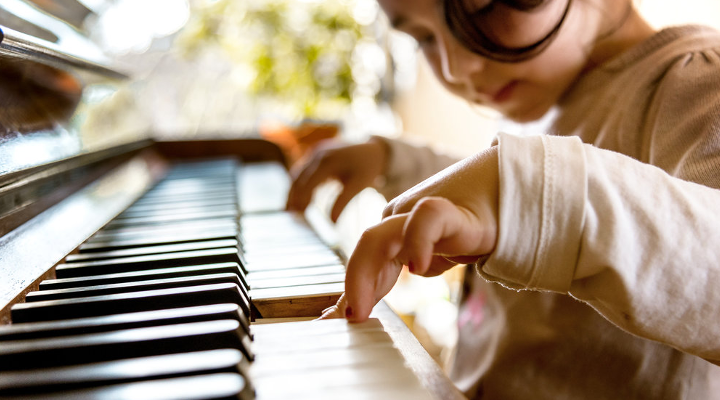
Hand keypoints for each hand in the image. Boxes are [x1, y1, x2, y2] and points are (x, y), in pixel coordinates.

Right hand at [286, 138, 387, 221]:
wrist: (373, 150)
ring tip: (292, 208)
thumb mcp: (358, 186)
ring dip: (294, 190)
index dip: (302, 198)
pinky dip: (299, 183)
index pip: (308, 182)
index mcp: (328, 161)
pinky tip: (299, 197)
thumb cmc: (367, 168)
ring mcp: (316, 152)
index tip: (299, 213)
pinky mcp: (316, 153)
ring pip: (298, 173)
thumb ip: (343, 203)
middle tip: (291, 214)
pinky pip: (303, 169)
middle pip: (299, 178)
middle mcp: (318, 154)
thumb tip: (332, 223)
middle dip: (294, 196)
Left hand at [341, 146, 500, 321]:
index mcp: (392, 234)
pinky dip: (418, 242)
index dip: (353, 292)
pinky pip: (426, 219)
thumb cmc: (464, 232)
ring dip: (365, 274)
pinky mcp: (450, 211)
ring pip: (381, 235)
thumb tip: (353, 309)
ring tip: (360, 309)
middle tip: (346, 321)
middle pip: (366, 248)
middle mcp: (399, 220)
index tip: (337, 323)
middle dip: (353, 285)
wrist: (508, 201)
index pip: (365, 262)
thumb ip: (391, 278)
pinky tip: (418, 268)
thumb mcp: (426, 261)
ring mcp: (420, 213)